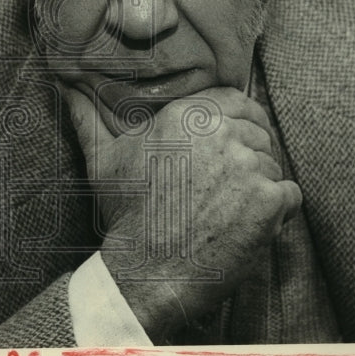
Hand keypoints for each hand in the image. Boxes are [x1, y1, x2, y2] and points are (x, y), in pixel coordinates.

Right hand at [62, 85, 302, 341]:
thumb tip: (64, 84)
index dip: (239, 122)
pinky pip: (291, 195)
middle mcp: (222, 132)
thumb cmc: (126, 214)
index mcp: (189, 114)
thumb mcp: (103, 158)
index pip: (238, 100)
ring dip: (260, 186)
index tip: (230, 145)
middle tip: (226, 187)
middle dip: (249, 157)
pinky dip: (278, 212)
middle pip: (259, 133)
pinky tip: (247, 224)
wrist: (146, 271)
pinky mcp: (269, 200)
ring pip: (274, 164)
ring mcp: (249, 165)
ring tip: (228, 210)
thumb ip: (88, 116)